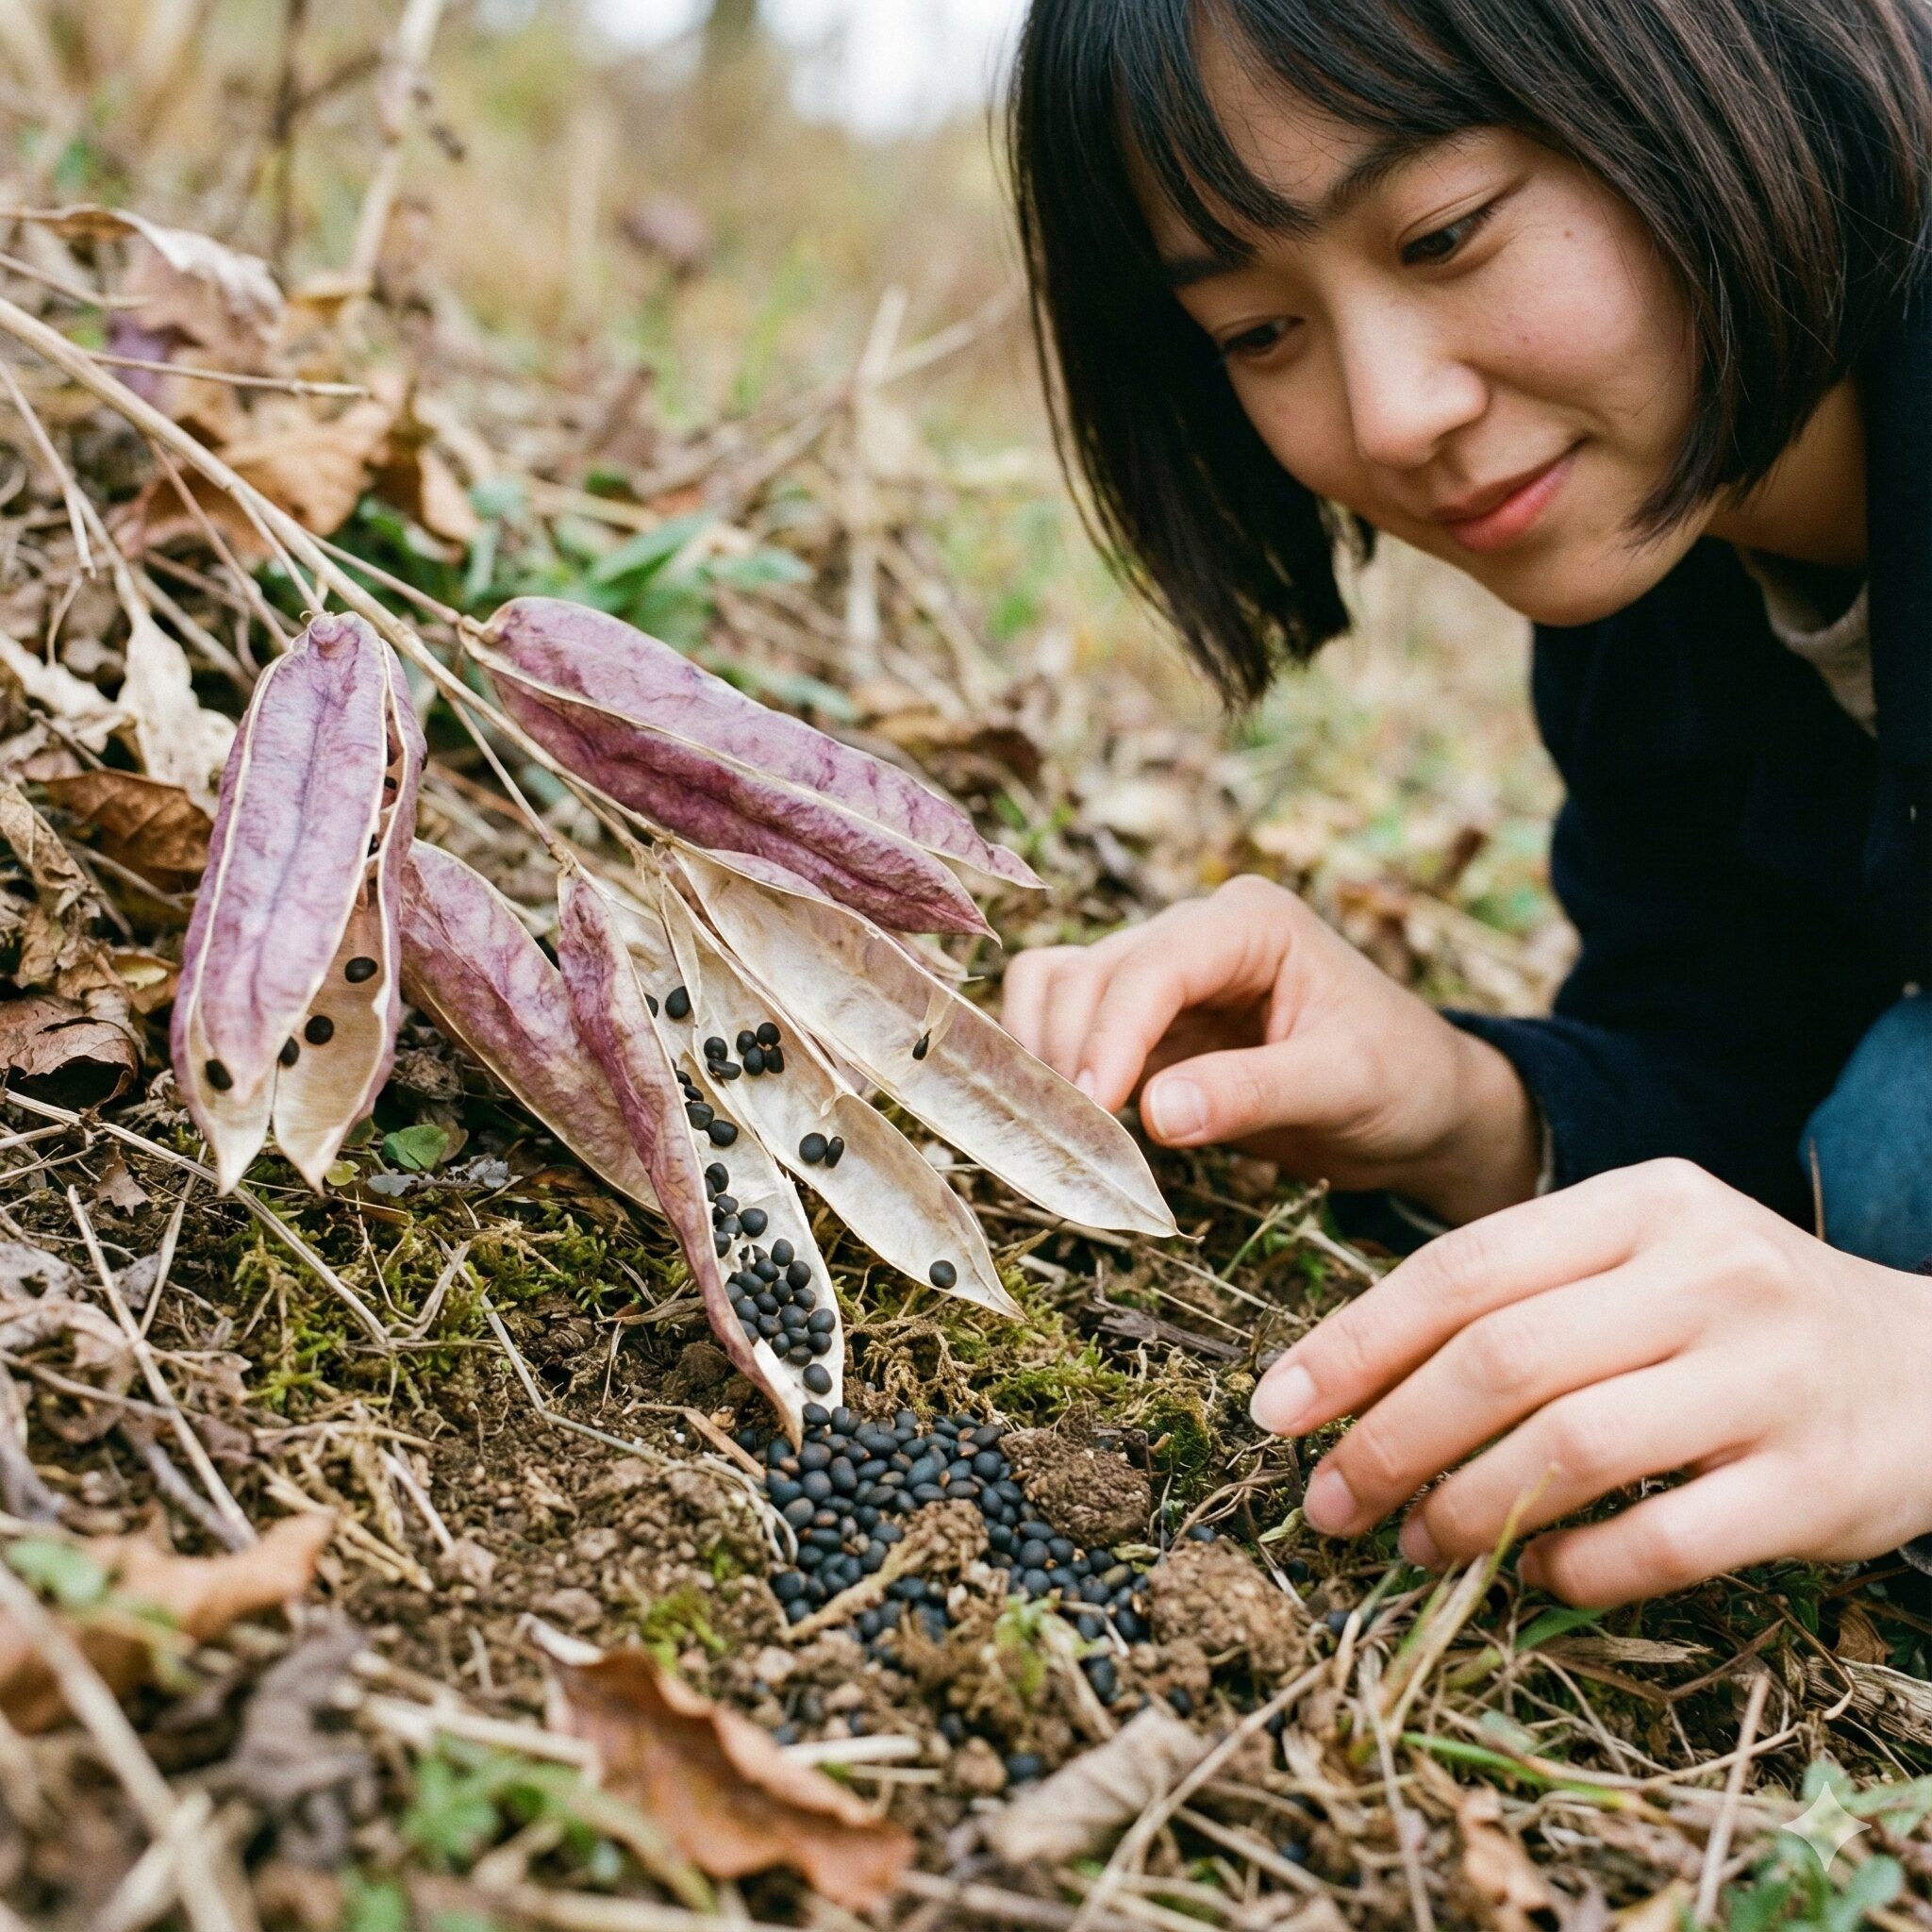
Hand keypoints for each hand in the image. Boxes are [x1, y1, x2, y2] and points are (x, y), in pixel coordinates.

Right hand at [1001, 875, 1540, 1223]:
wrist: (1419, 1105)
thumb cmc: (1401, 1080)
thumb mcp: (1342, 1086)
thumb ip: (1251, 1094)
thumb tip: (1154, 1114)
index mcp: (1252, 922)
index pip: (1154, 966)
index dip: (1111, 1035)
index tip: (1092, 1107)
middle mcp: (1197, 932)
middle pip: (1091, 975)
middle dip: (1070, 1052)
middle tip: (1067, 1141)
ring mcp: (1164, 972)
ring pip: (1061, 989)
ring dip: (1046, 1055)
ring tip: (1060, 1133)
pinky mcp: (1145, 1020)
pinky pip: (1066, 1021)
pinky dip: (1049, 1064)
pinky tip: (1065, 1119)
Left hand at [1250, 1159, 1931, 1604]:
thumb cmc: (1739, 1315)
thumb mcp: (1640, 1258)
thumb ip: (1519, 1297)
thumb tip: (1353, 1382)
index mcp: (1643, 1204)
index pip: (1462, 1268)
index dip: (1354, 1345)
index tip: (1276, 1409)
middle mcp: (1707, 1274)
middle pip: (1501, 1360)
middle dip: (1388, 1440)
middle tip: (1328, 1502)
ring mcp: (1768, 1378)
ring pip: (1571, 1449)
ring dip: (1464, 1509)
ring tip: (1412, 1542)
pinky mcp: (1816, 1484)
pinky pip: (1664, 1540)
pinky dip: (1574, 1567)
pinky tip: (1531, 1572)